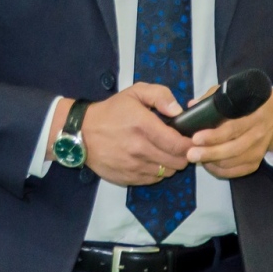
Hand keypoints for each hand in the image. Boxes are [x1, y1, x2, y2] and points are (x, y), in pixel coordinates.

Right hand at [61, 83, 191, 186]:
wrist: (81, 132)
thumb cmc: (111, 111)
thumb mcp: (135, 92)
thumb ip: (160, 95)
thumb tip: (179, 111)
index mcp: (143, 126)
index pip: (178, 145)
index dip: (190, 144)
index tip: (191, 140)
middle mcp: (140, 149)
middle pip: (177, 162)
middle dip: (183, 155)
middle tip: (178, 146)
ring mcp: (133, 166)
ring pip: (166, 172)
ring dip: (170, 164)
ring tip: (164, 152)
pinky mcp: (127, 178)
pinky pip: (153, 179)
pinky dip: (157, 172)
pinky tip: (150, 160)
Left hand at [186, 89, 272, 178]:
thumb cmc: (248, 103)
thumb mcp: (234, 93)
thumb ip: (212, 97)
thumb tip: (192, 105)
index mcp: (252, 114)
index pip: (232, 128)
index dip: (213, 135)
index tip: (196, 138)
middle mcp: (257, 134)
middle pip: (233, 148)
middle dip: (210, 153)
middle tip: (191, 154)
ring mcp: (259, 150)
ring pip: (235, 162)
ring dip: (213, 162)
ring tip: (196, 158)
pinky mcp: (257, 162)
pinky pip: (238, 171)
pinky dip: (221, 171)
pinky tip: (208, 165)